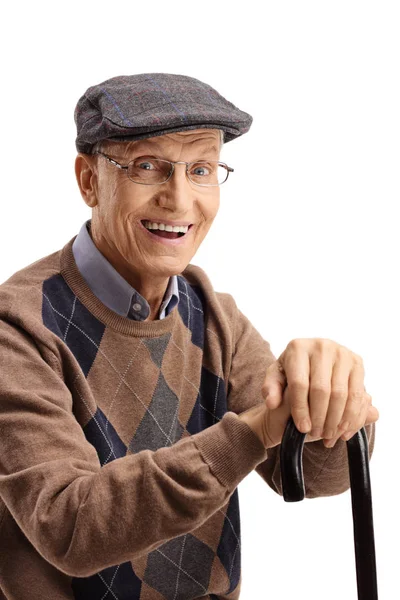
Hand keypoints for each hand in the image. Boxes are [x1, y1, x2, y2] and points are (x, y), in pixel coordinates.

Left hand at [238, 339, 378, 449]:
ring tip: (327, 434)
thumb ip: (271, 389)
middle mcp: (321, 346)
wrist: (312, 359)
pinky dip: (351, 415)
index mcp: (297, 348)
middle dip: (319, 417)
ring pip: (342, 393)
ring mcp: (342, 353)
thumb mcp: (276, 378)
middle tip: (316, 434)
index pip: (299, 383)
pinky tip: (342, 429)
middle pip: (322, 389)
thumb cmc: (291, 371)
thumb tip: (272, 403)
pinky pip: (357, 393)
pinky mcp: (357, 362)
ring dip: (336, 419)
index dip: (300, 409)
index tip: (302, 428)